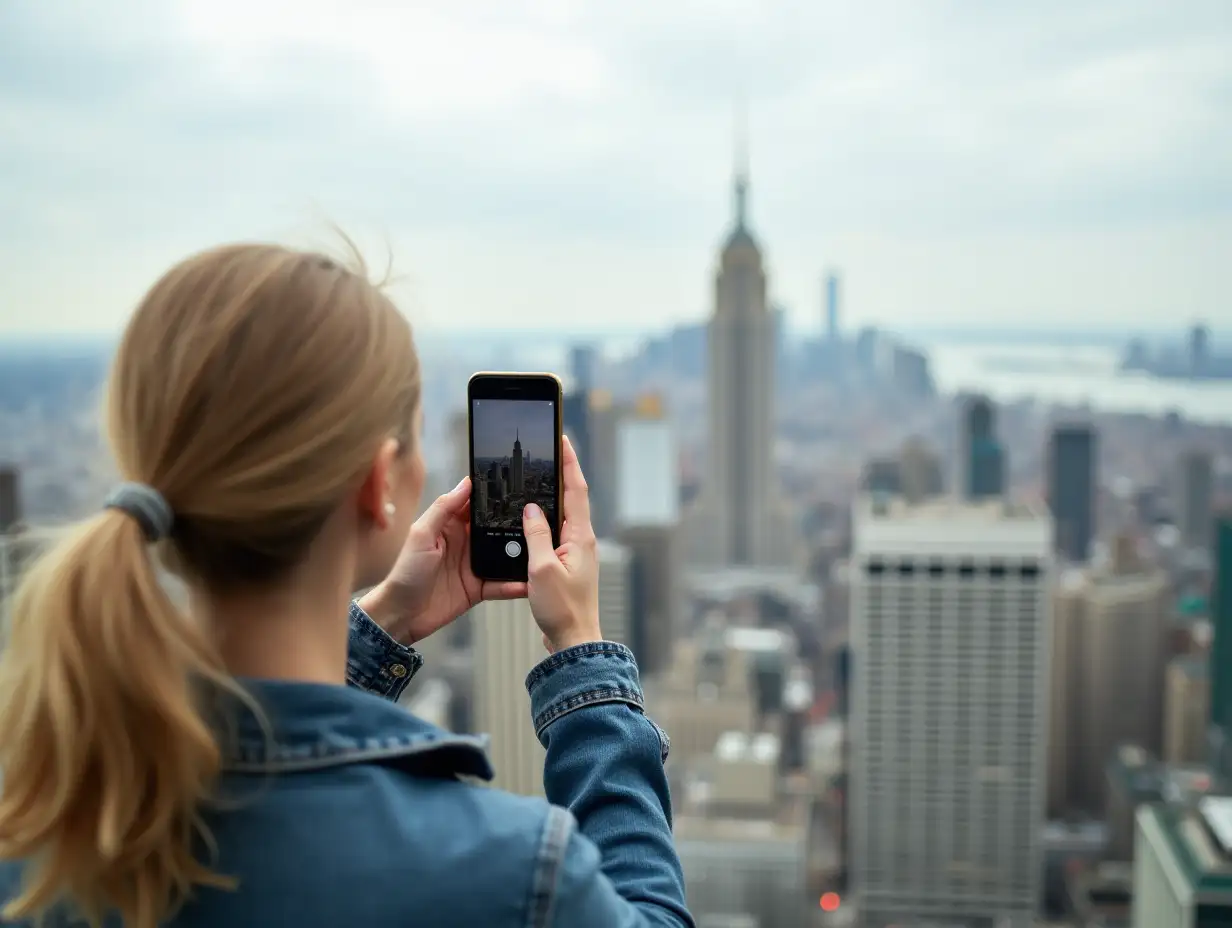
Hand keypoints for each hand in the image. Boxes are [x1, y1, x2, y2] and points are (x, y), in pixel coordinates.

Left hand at [360, 477, 525, 644]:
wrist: (402, 615)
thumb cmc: (406, 573)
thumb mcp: (421, 535)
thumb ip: (443, 509)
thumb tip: (466, 484)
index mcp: (450, 526)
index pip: (475, 505)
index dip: (493, 496)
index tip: (516, 486)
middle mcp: (465, 543)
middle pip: (495, 529)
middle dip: (516, 524)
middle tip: (539, 518)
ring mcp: (474, 566)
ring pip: (503, 556)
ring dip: (519, 554)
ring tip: (541, 549)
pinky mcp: (479, 588)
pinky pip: (501, 585)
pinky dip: (514, 584)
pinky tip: (528, 583)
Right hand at [522, 435, 601, 652]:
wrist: (574, 642)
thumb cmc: (562, 609)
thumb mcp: (542, 569)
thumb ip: (536, 535)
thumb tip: (531, 508)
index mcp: (580, 537)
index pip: (576, 490)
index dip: (569, 462)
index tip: (563, 438)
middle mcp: (582, 541)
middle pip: (571, 499)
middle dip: (560, 473)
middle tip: (547, 451)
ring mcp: (576, 553)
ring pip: (561, 517)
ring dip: (550, 497)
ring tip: (536, 478)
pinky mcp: (567, 566)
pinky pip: (554, 535)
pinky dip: (543, 522)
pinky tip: (528, 522)